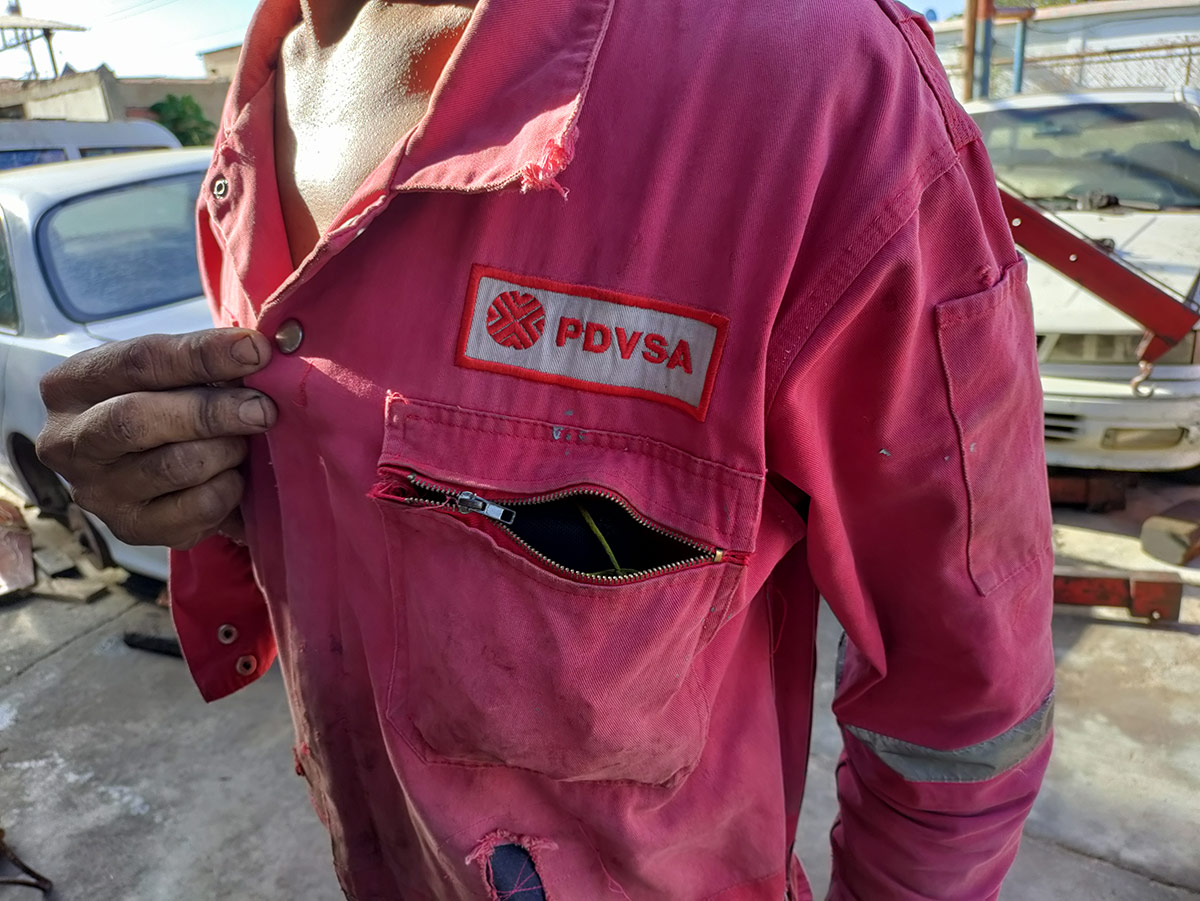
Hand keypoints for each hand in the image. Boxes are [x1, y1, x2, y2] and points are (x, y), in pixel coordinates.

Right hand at [36, 329, 276, 549]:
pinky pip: (196, 509)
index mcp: (70, 386)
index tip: (255, 351)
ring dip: (225, 451)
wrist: (147, 464)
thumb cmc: (160, 403)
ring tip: (243, 443)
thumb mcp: (166, 372)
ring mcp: (97, 492)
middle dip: (212, 412)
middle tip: (262, 409)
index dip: (202, 354)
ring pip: (173, 467)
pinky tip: (232, 477)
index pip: (137, 361)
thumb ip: (202, 361)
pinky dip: (229, 489)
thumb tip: (256, 351)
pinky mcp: (131, 529)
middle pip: (138, 419)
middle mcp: (70, 442)